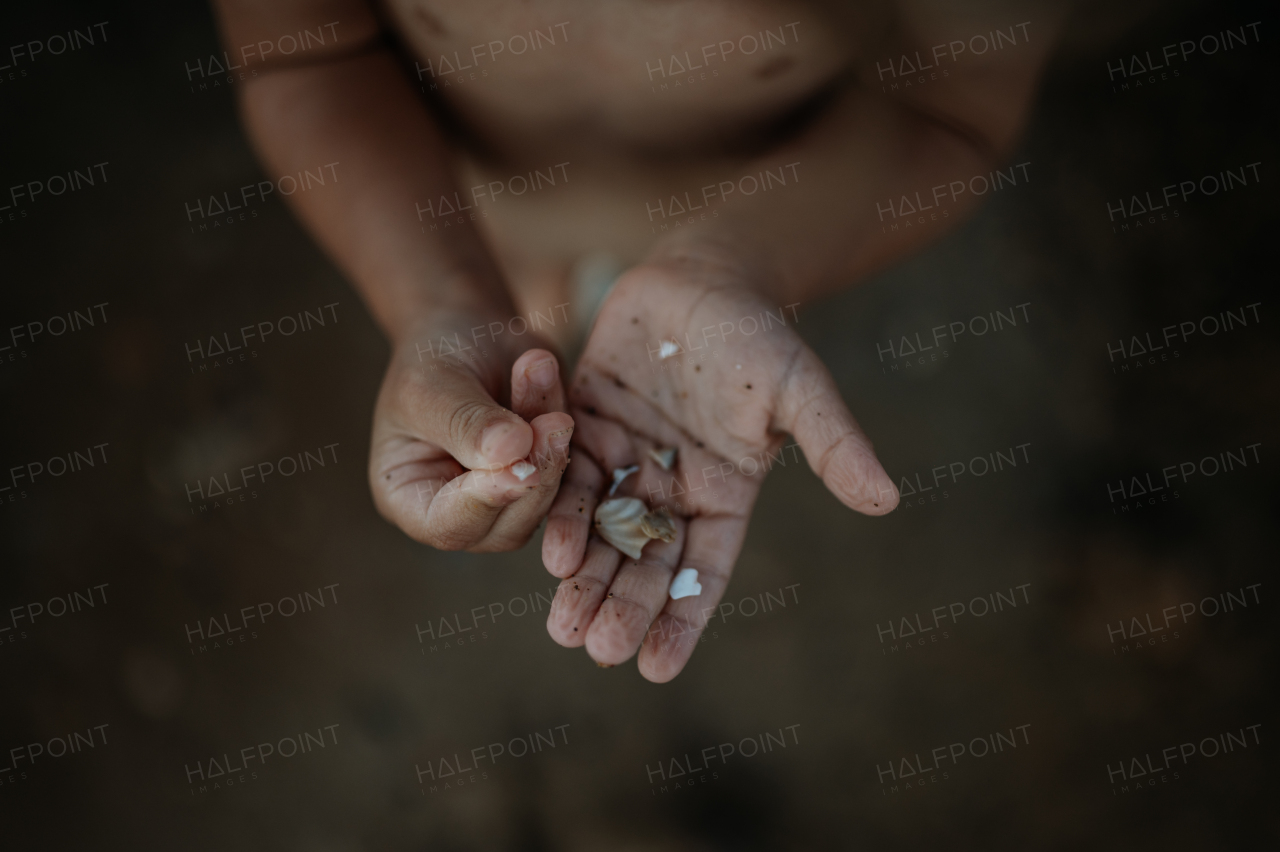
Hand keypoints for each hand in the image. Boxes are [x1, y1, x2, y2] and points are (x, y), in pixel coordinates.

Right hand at [368, 310, 572, 551]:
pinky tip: (546, 370)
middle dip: (535, 472)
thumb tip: (512, 454)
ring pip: (546, 494)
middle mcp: (460, 511)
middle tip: (553, 420)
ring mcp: (508, 498)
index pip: (448, 524)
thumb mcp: (431, 385)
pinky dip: (561, 418)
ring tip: (539, 369)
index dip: (485, 502)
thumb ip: (467, 425)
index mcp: (409, 499)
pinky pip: (568, 462)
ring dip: (550, 437)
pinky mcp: (546, 474)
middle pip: (507, 524)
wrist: (466, 329)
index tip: (520, 467)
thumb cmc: (430, 356)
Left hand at [542, 259, 896, 680]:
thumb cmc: (760, 334)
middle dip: (623, 607)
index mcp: (725, 495)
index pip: (705, 571)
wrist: (705, 276)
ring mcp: (628, 461)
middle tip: (597, 651)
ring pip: (602, 531)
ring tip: (563, 625)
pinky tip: (546, 551)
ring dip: (583, 577)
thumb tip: (888, 500)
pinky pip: (570, 478)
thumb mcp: (800, 388)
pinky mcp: (587, 428)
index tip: (658, 668)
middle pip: (646, 562)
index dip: (683, 618)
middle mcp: (673, 490)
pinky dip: (560, 513)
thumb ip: (834, 444)